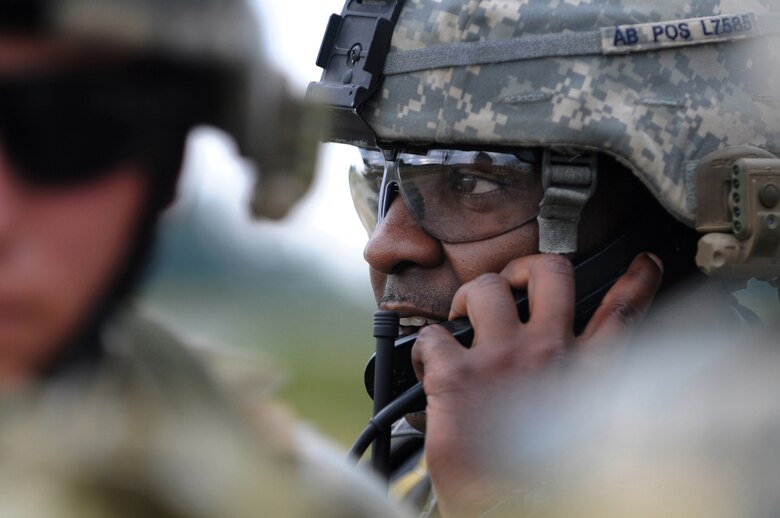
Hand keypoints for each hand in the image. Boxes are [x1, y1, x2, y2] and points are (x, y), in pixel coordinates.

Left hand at [412, 253, 663, 516]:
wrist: (507, 514)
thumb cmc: (535, 482)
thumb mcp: (576, 432)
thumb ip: (573, 393)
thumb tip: (556, 373)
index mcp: (586, 376)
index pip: (622, 314)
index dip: (636, 282)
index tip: (642, 264)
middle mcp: (550, 357)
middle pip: (551, 274)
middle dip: (525, 267)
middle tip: (509, 283)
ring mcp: (502, 360)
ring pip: (486, 288)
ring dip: (469, 294)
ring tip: (459, 315)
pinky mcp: (458, 377)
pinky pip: (434, 335)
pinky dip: (424, 346)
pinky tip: (426, 365)